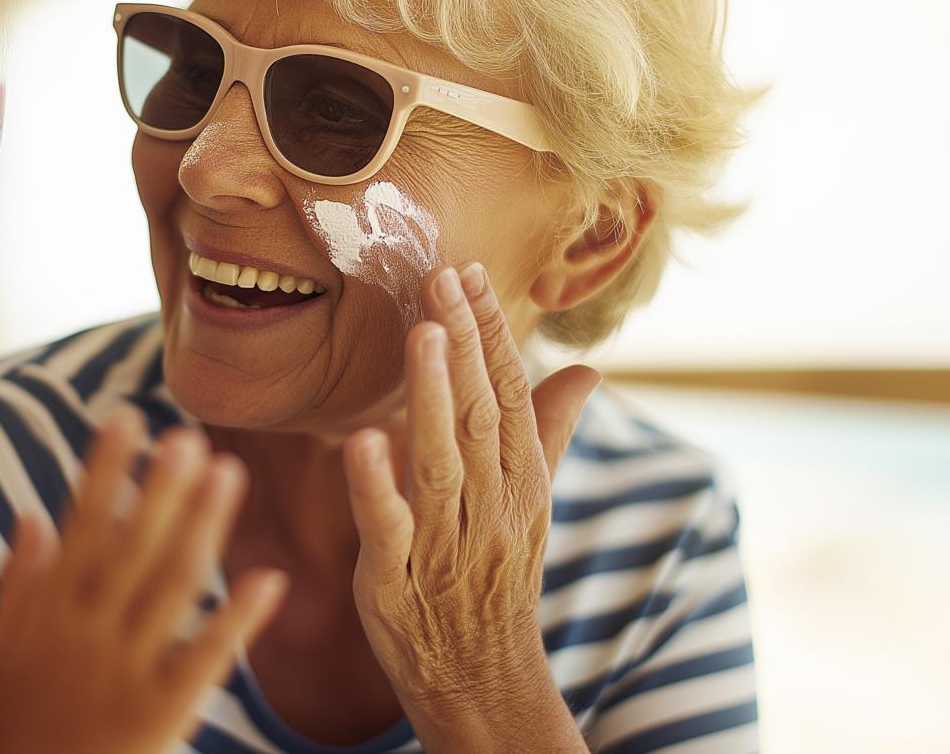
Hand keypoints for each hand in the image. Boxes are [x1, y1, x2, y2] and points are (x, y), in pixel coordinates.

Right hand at [0, 408, 287, 753]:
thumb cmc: (21, 711)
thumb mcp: (4, 642)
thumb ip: (19, 578)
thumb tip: (34, 513)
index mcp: (50, 605)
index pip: (81, 523)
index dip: (104, 469)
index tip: (127, 417)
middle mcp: (86, 629)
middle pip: (131, 546)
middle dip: (160, 488)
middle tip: (190, 435)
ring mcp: (126, 669)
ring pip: (170, 588)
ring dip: (201, 527)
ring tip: (229, 474)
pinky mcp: (162, 711)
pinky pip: (204, 660)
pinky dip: (236, 620)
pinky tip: (271, 579)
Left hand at [342, 263, 599, 750]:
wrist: (482, 677)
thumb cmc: (497, 576)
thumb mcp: (530, 503)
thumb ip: (550, 432)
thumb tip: (587, 369)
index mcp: (524, 482)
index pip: (512, 394)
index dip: (490, 333)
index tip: (468, 273)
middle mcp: (492, 508)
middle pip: (481, 416)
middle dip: (463, 344)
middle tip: (440, 278)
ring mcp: (446, 546)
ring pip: (441, 462)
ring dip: (432, 396)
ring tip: (422, 333)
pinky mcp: (396, 580)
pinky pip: (388, 527)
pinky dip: (376, 484)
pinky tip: (361, 440)